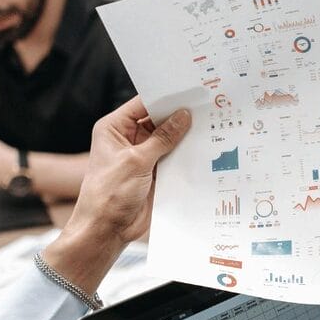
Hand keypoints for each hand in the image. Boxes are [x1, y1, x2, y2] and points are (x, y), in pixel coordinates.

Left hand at [41, 96, 190, 293]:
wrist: (107, 229)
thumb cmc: (109, 193)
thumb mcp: (136, 161)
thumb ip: (162, 138)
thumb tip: (184, 116)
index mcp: (114, 128)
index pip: (142, 104)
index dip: (164, 97)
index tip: (188, 91)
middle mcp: (128, 139)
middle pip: (158, 120)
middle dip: (178, 115)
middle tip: (206, 106)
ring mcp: (143, 156)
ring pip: (169, 139)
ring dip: (185, 135)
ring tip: (211, 123)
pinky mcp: (154, 172)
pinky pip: (174, 157)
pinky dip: (187, 154)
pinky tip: (205, 146)